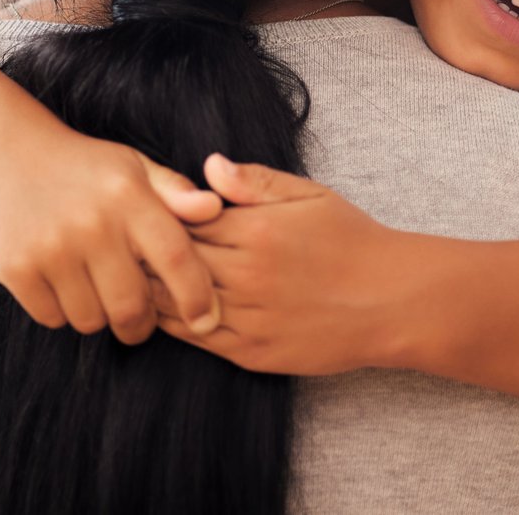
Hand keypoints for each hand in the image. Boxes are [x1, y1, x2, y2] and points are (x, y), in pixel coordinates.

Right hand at [0, 122, 224, 345]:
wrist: (5, 154)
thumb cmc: (83, 168)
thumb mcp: (133, 166)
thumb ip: (176, 191)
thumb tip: (215, 208)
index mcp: (128, 196)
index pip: (176, 259)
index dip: (197, 297)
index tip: (206, 321)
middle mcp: (92, 223)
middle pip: (132, 307)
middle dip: (140, 324)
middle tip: (137, 318)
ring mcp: (51, 247)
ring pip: (92, 319)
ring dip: (98, 316)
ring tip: (93, 287)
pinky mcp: (16, 267)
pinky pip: (54, 318)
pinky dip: (62, 312)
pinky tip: (60, 282)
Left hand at [151, 153, 403, 374]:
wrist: (393, 301)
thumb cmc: (353, 241)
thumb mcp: (310, 196)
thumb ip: (255, 181)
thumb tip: (209, 166)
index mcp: (256, 230)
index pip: (185, 219)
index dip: (164, 215)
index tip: (147, 210)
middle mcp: (247, 275)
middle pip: (173, 260)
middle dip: (149, 249)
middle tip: (126, 241)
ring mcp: (249, 318)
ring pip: (176, 303)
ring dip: (154, 288)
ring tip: (138, 275)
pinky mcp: (252, 353)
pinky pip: (198, 338)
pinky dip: (176, 322)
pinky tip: (168, 308)